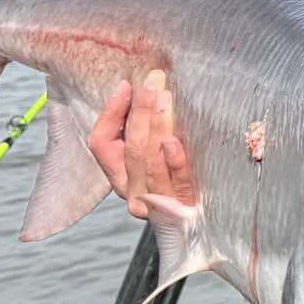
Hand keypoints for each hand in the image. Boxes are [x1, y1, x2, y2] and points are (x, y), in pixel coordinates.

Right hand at [86, 69, 198, 218]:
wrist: (202, 222)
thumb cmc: (174, 174)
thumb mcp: (149, 149)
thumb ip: (134, 124)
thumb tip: (127, 87)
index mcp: (118, 176)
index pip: (101, 144)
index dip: (112, 114)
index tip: (128, 84)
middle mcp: (132, 192)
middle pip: (132, 149)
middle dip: (142, 111)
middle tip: (155, 80)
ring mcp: (156, 204)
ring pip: (151, 162)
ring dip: (157, 128)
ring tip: (164, 99)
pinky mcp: (182, 209)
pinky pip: (178, 184)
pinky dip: (174, 163)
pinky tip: (173, 143)